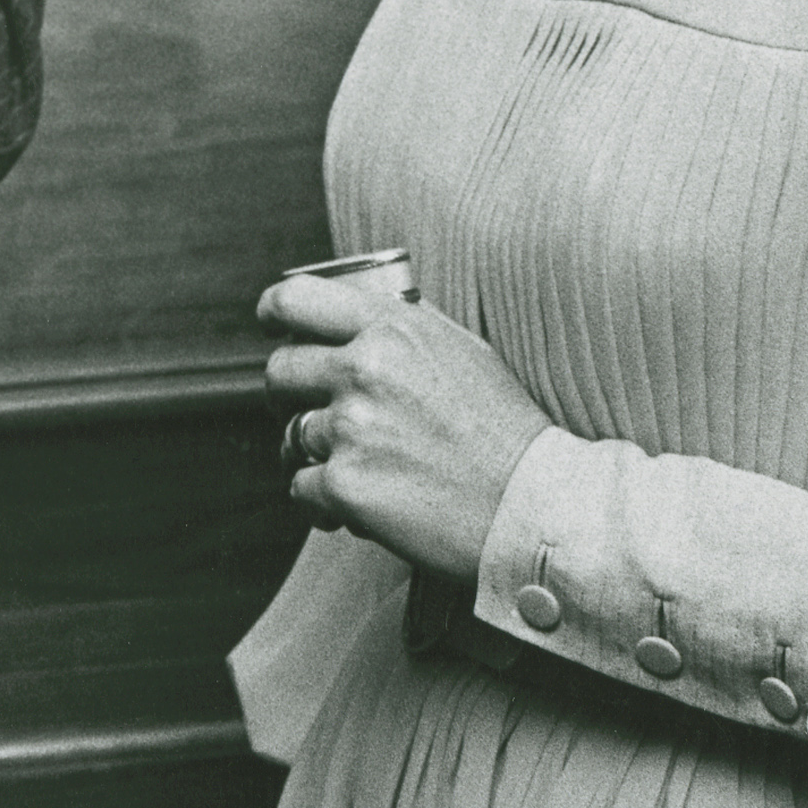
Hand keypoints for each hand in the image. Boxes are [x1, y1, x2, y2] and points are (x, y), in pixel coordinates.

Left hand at [260, 268, 549, 578]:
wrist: (534, 506)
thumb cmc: (505, 431)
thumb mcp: (462, 351)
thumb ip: (403, 328)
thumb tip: (357, 315)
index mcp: (391, 327)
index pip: (294, 300)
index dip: (273, 314)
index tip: (273, 328)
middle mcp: (364, 369)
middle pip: (279, 371)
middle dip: (288, 395)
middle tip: (315, 413)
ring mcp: (350, 427)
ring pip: (292, 435)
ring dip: (316, 454)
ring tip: (363, 469)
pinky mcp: (344, 485)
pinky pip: (301, 488)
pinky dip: (324, 502)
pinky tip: (362, 507)